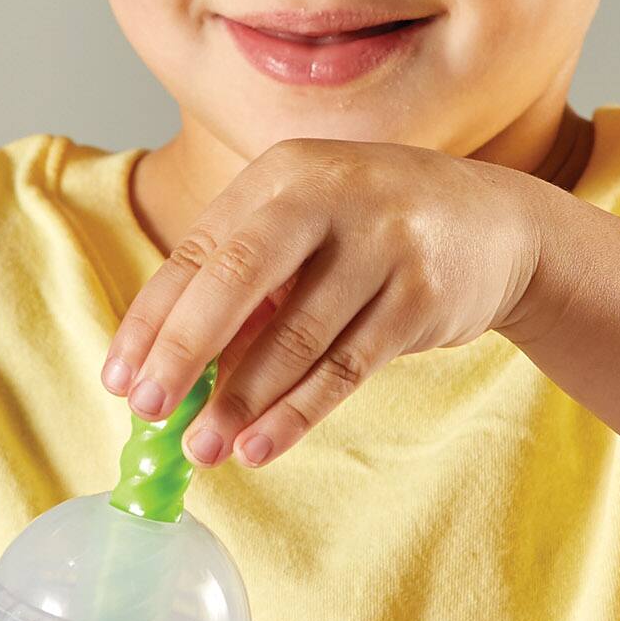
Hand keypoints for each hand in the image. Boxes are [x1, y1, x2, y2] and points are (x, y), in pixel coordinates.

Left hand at [100, 137, 544, 469]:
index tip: (121, 378)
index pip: (200, 249)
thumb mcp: (309, 226)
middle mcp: (331, 193)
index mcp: (284, 172)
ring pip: (296, 334)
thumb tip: (168, 368)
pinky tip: (262, 446)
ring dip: (243, 400)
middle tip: (149, 410)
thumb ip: (245, 282)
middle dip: (185, 348)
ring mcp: (383, 241)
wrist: (498, 225)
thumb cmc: (374, 232)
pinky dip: (299, 412)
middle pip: (239, 275)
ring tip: (204, 448)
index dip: (154, 318)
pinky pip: (347, 366)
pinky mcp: (423, 294)